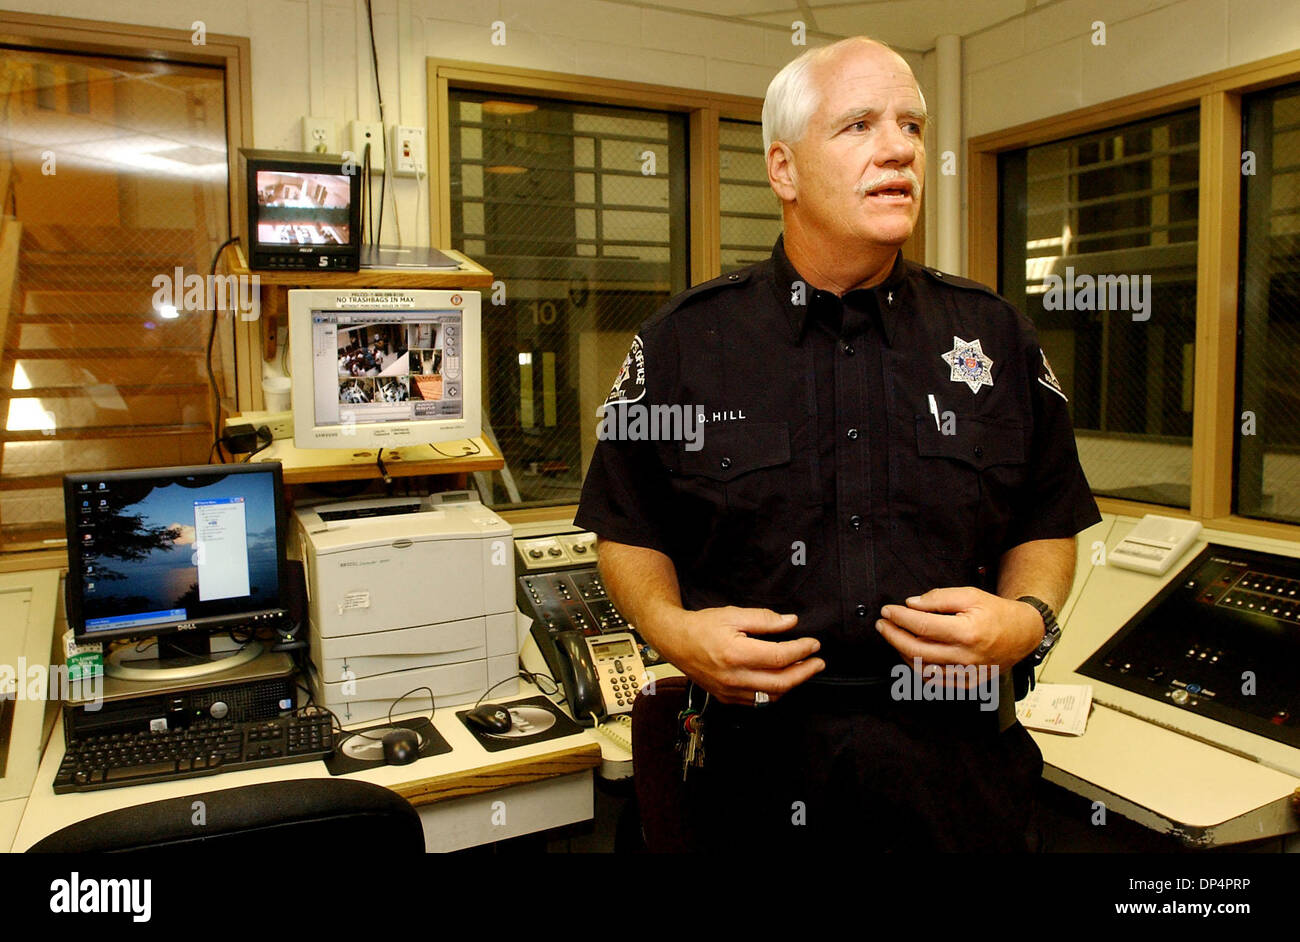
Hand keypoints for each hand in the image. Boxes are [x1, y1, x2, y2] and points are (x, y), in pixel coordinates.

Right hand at [663, 606, 824, 705]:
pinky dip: (774, 693)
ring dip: (791, 684)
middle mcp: (734, 677)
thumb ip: (764, 619)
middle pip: (780, 682)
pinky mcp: (726, 698)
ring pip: (771, 696)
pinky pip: (757, 702)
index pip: (780, 656)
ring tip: (803, 671)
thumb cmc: (702, 626)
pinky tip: (781, 681)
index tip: (813, 644)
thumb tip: (790, 622)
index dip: (801, 650)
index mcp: (736, 654)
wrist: (675, 641)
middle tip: (818, 662)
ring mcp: (729, 691)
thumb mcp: (733, 614)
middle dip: (804, 672)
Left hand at [876, 587, 1043, 680]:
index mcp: (967, 632)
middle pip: (917, 650)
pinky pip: (935, 681)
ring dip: (902, 652)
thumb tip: (912, 604)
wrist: (1023, 634)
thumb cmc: (997, 613)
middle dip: (894, 636)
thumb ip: (939, 598)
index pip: (923, 626)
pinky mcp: (968, 684)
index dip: (900, 618)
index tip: (888, 611)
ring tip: (895, 637)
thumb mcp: (970, 595)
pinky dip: (918, 668)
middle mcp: (966, 657)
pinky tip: (911, 655)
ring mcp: (967, 674)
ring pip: (922, 668)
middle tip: (882, 625)